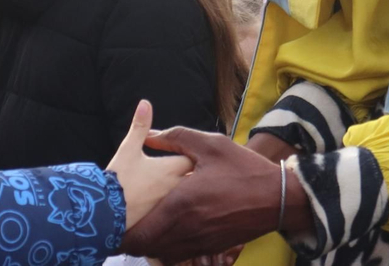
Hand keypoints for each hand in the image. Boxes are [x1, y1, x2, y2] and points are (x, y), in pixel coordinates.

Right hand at [108, 101, 191, 229]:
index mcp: (172, 167)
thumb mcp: (129, 149)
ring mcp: (173, 205)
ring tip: (186, 187)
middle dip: (194, 171)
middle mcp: (177, 186)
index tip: (189, 150)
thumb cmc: (119, 179)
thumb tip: (145, 103)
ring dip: (188, 188)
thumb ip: (140, 127)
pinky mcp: (165, 219)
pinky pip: (180, 211)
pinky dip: (180, 205)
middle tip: (193, 167)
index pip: (193, 156)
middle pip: (195, 176)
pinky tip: (174, 207)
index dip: (192, 151)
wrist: (106, 214)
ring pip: (189, 195)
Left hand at [120, 128, 302, 261]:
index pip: (140, 232)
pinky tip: (167, 232)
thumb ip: (176, 137)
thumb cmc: (243, 169)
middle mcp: (186, 229)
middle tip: (121, 226)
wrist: (277, 199)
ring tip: (142, 228)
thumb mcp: (211, 145)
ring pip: (161, 254)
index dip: (121, 233)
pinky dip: (166, 248)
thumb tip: (149, 135)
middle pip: (146, 247)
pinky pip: (178, 255)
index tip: (111, 223)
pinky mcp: (209, 247)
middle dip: (130, 239)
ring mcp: (198, 242)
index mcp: (181, 204)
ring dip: (148, 244)